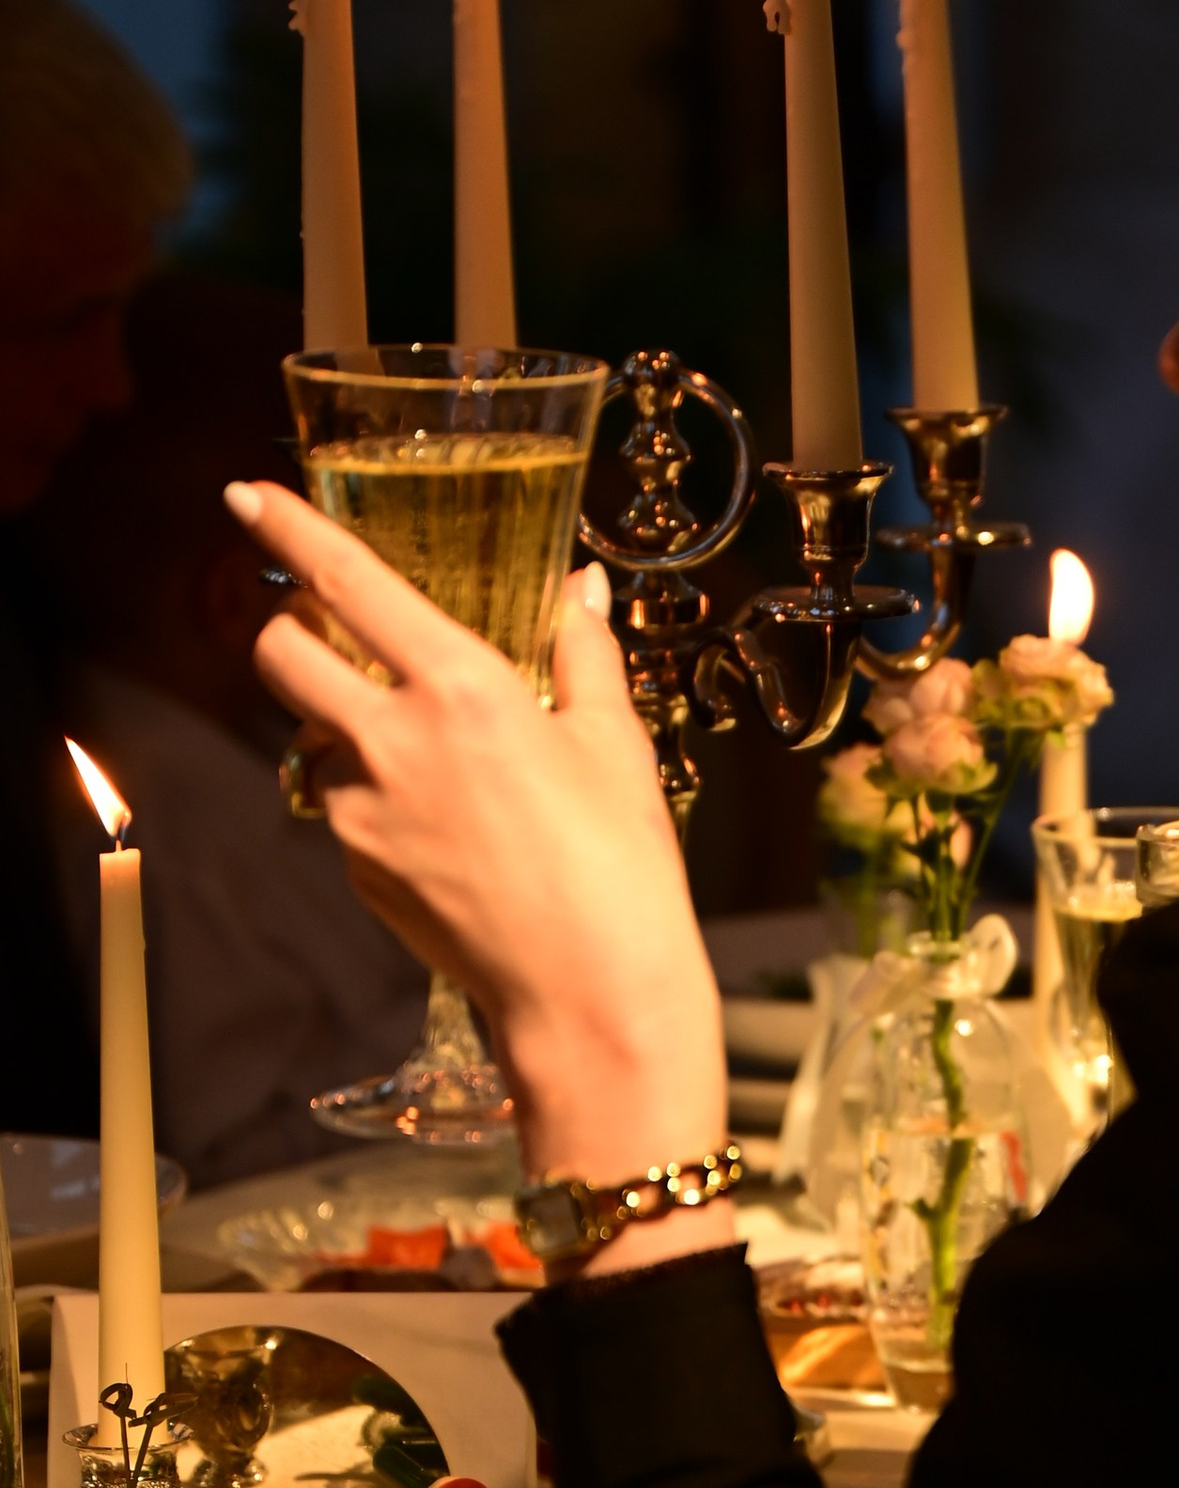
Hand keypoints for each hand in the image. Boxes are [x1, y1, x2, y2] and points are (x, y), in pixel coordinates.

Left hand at [229, 482, 732, 1266]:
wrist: (591, 995)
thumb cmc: (621, 867)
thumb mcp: (615, 745)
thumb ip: (583, 654)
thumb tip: (581, 587)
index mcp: (462, 689)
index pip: (348, 584)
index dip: (288, 528)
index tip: (246, 492)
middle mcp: (393, 741)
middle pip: (282, 656)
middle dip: (288, 631)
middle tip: (333, 636)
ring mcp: (364, 811)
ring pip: (313, 736)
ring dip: (342, 723)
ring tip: (425, 750)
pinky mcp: (359, 868)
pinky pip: (345, 807)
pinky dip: (376, 795)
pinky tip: (446, 823)